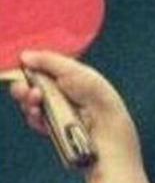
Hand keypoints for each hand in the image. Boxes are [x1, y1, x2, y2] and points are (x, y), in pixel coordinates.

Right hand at [10, 50, 140, 170]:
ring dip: (29, 101)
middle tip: (26, 89)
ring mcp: (56, 110)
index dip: (30, 71)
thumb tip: (24, 55)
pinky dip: (35, 116)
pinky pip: (36, 121)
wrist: (103, 122)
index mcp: (68, 75)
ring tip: (36, 99)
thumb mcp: (72, 70)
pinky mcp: (54, 127)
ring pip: (31, 105)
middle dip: (24, 88)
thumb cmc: (94, 92)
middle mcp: (61, 92)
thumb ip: (48, 61)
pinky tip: (38, 113)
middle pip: (31, 88)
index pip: (41, 71)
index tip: (23, 70)